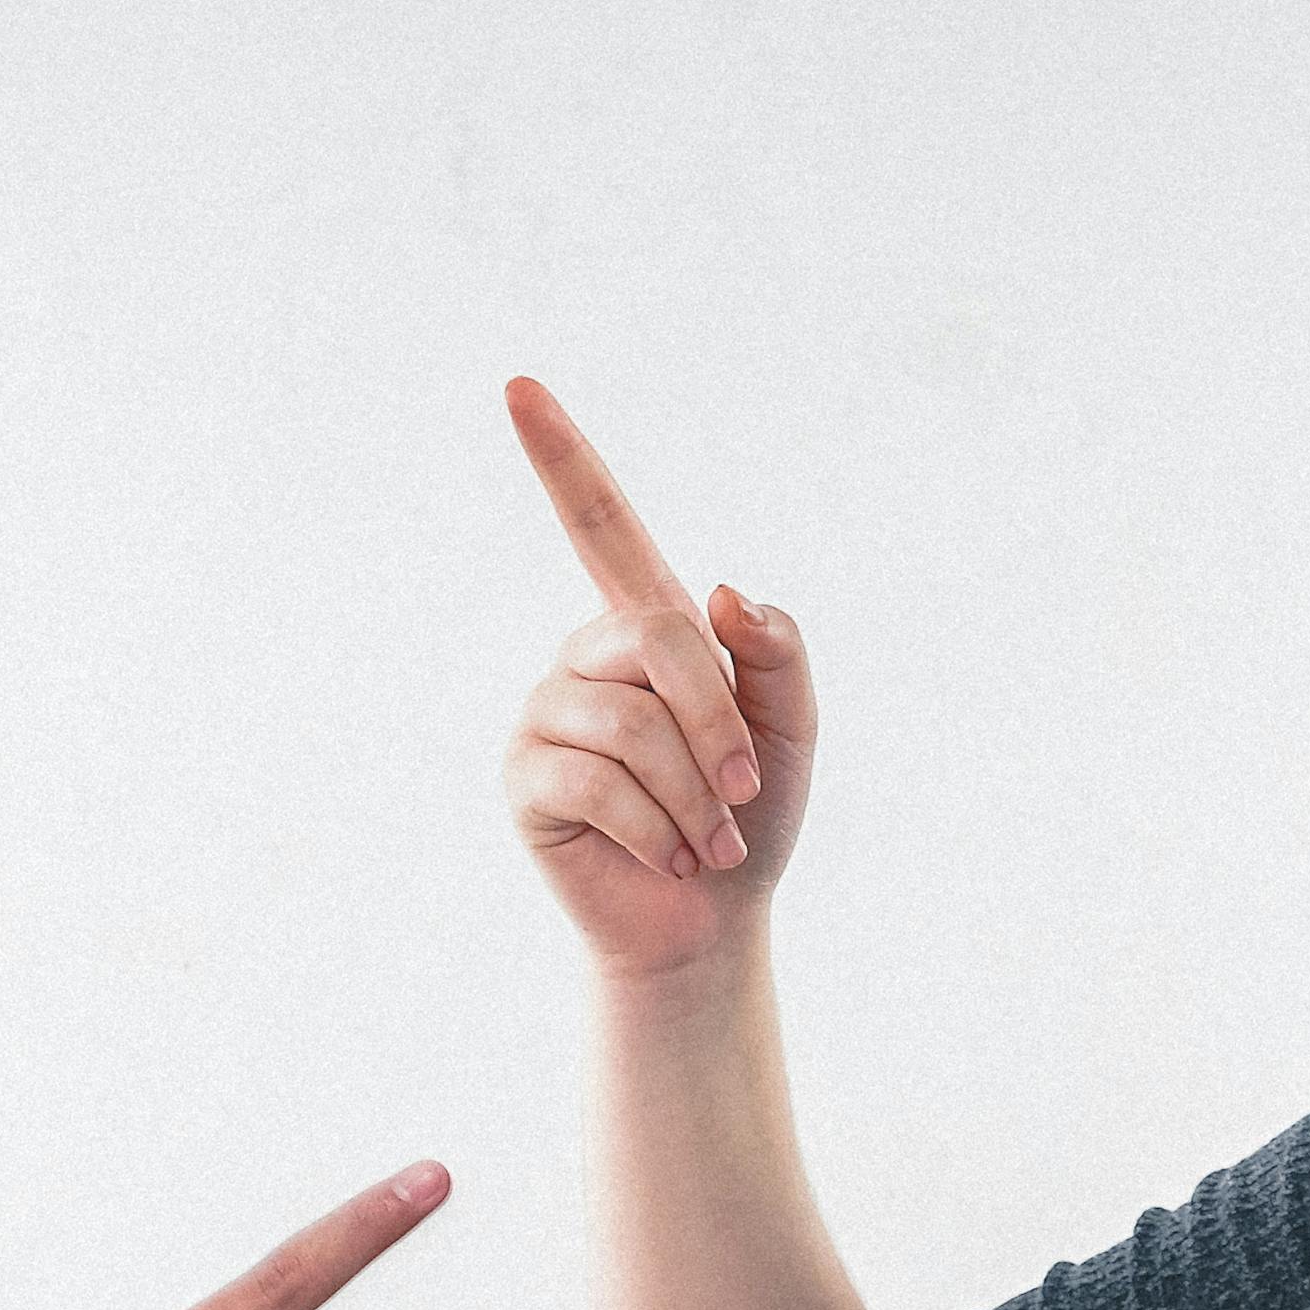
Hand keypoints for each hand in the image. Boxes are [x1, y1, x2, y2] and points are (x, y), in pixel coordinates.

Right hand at [501, 375, 817, 978]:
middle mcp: (584, 656)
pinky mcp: (525, 778)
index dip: (561, 457)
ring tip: (708, 842)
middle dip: (719, 724)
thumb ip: (777, 652)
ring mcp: (546, 713)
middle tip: (746, 793)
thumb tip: (722, 593)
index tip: (517, 385)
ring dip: (693, 793)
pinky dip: (657, 829)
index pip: (599, 526)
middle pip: (656, 639)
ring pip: (632, 722)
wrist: (708, 924)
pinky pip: (596, 780)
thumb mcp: (791, 728)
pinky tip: (670, 858)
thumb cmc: (747, 817)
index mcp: (645, 625)